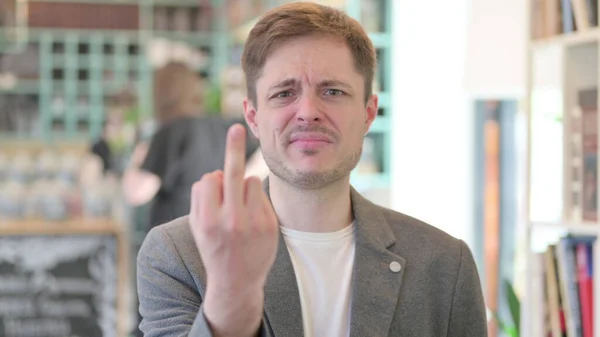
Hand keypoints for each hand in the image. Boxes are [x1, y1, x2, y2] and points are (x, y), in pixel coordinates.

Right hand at [189, 124, 278, 336]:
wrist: (237, 282)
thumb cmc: (214, 249)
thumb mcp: (198, 228)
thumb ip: (201, 200)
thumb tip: (215, 173)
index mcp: (208, 221)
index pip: (209, 180)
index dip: (212, 181)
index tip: (215, 178)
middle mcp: (231, 221)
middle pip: (231, 173)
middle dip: (232, 147)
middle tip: (236, 127)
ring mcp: (253, 222)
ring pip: (250, 180)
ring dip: (244, 185)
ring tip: (241, 208)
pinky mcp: (270, 223)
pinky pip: (262, 193)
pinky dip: (256, 198)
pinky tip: (252, 217)